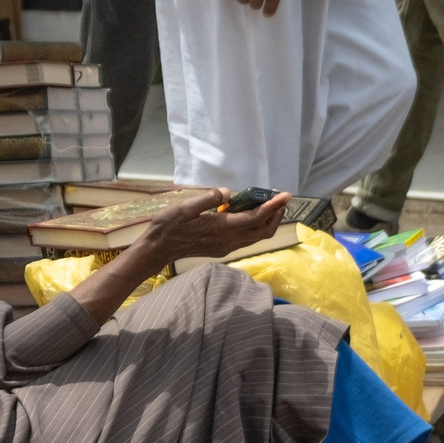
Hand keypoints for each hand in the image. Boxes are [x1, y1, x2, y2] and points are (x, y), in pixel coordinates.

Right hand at [135, 188, 291, 264]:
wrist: (158, 249)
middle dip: (276, 214)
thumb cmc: (169, 226)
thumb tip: (228, 192)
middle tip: (280, 197)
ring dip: (268, 221)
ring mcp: (227, 247)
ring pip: (257, 236)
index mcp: (222, 228)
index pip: (256, 217)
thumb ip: (209, 199)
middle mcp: (229, 240)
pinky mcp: (222, 248)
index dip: (273, 206)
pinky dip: (256, 225)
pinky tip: (250, 213)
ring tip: (270, 203)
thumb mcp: (185, 207)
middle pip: (263, 230)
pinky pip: (247, 238)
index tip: (285, 195)